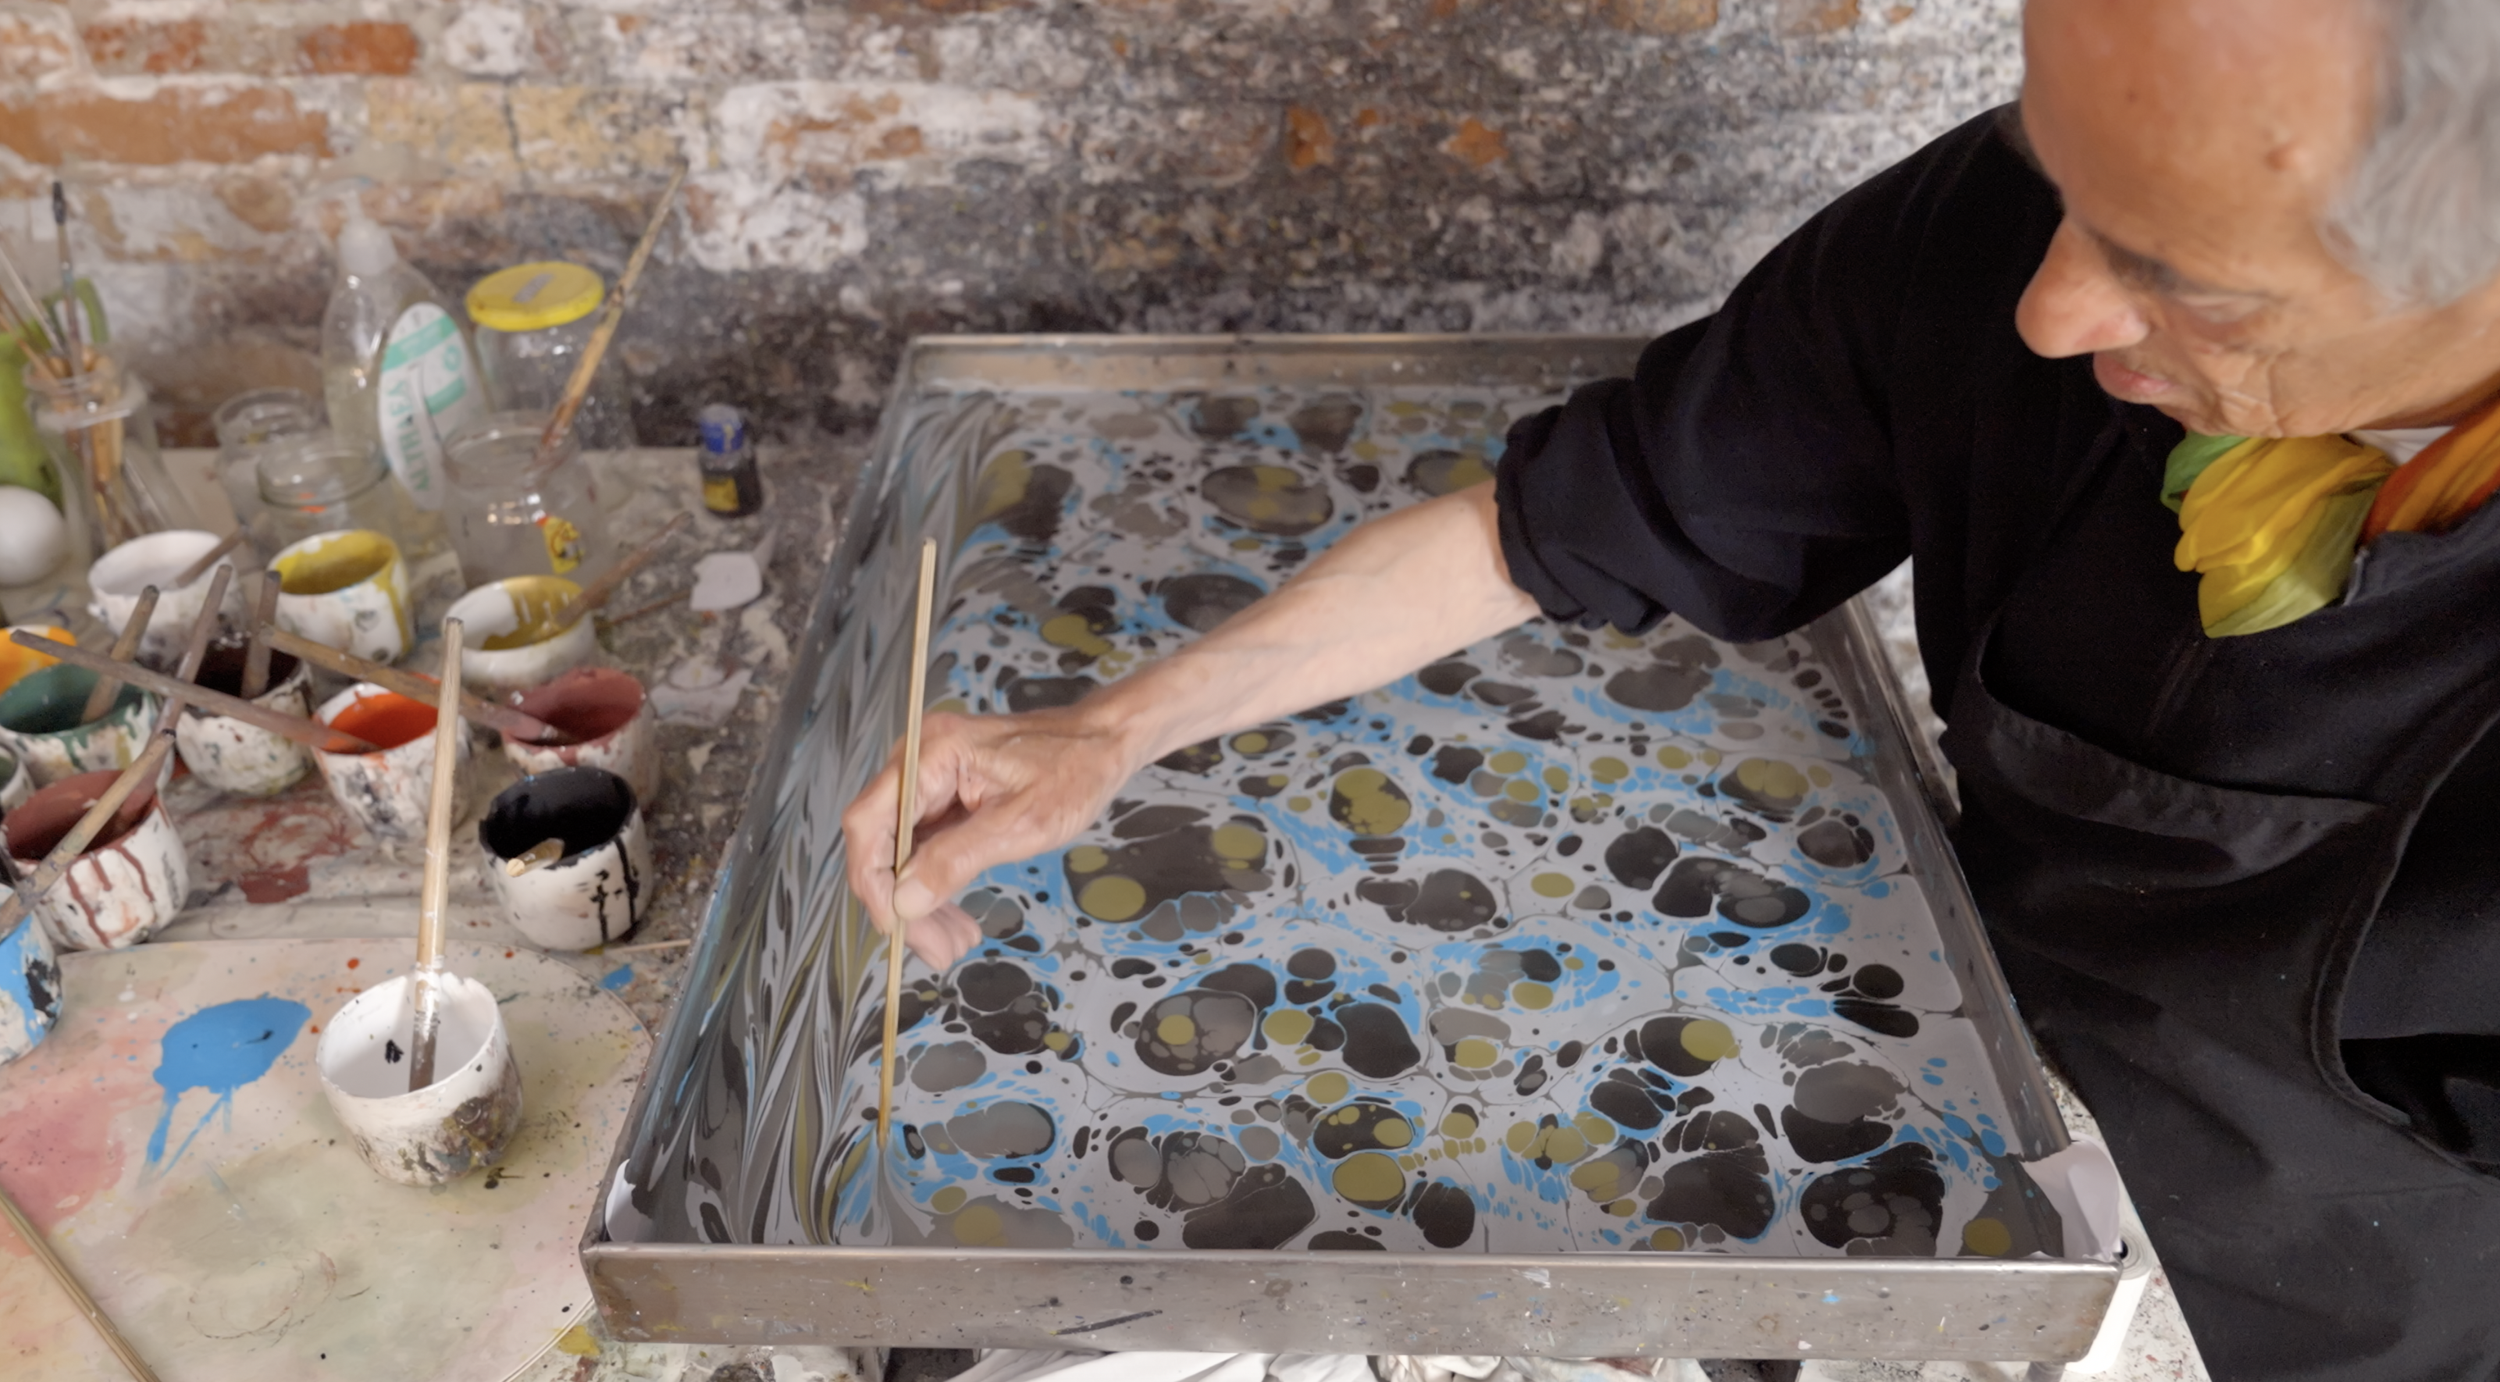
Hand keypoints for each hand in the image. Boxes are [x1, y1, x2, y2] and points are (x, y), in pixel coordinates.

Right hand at [843, 707, 1143, 969]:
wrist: (1102, 743)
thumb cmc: (1073, 769)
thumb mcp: (1021, 824)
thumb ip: (957, 860)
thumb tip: (905, 901)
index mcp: (932, 754)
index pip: (869, 822)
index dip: (873, 881)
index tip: (898, 927)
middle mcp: (918, 761)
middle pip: (880, 843)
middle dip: (902, 903)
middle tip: (937, 951)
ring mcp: (929, 779)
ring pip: (900, 853)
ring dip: (920, 903)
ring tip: (953, 944)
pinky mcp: (943, 797)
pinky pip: (924, 848)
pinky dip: (936, 885)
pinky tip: (956, 918)